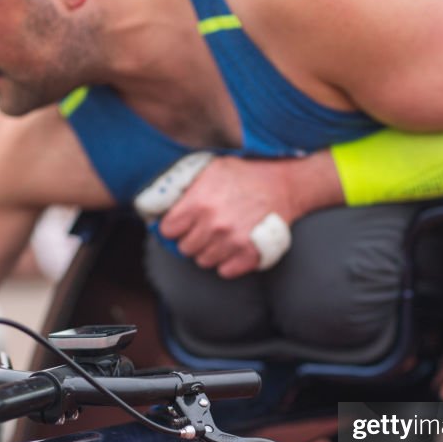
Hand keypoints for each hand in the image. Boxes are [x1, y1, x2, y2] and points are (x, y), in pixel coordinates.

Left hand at [156, 156, 298, 277]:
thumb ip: (184, 187)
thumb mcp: (210, 170)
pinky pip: (225, 271)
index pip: (168, 230)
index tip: (182, 223)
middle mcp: (214, 225)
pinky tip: (233, 247)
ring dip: (209, 251)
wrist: (284, 184)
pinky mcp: (249, 255)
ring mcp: (232, 242)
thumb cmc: (245, 175)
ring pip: (204, 261)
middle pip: (185, 248)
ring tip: (220, 237)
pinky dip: (227, 263)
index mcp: (199, 202)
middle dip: (191, 239)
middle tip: (205, 228)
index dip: (174, 226)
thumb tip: (158, 203)